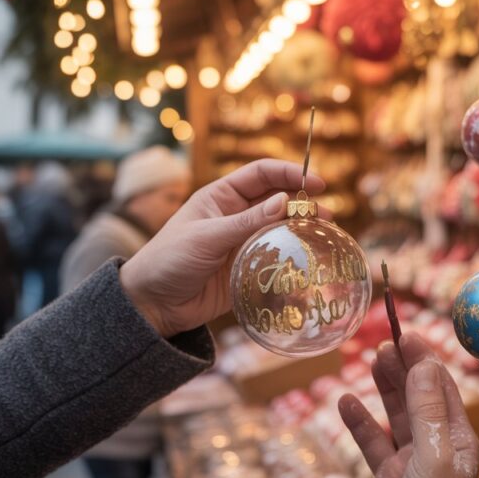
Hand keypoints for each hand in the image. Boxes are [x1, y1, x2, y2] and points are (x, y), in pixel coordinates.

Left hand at [120, 160, 324, 336]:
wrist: (153, 304)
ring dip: (303, 228)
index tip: (316, 182)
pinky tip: (311, 257)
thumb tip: (284, 201)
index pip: (261, 174)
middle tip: (325, 214)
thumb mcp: (207, 237)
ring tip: (325, 233)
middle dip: (303, 202)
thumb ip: (247, 222)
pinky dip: (295, 254)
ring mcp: (243, 241)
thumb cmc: (169, 260)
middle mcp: (236, 215)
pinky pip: (277, 257)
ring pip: (281, 228)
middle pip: (277, 200)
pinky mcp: (249, 268)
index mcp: (221, 197)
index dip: (289, 173)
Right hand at [339, 334, 478, 477]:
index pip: (443, 389)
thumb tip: (425, 365)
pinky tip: (346, 402)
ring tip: (370, 362)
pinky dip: (360, 423)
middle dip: (404, 369)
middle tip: (385, 342)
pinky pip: (374, 443)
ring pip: (397, 416)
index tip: (407, 334)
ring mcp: (413, 463)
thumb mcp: (433, 454)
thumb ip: (428, 409)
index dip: (425, 360)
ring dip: (384, 389)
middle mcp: (439, 448)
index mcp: (460, 441)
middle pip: (420, 398)